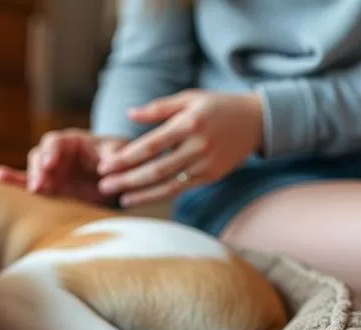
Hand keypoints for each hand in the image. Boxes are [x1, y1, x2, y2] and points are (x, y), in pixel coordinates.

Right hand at [0, 129, 126, 204]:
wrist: (116, 179)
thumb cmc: (117, 159)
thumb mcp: (119, 153)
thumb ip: (114, 155)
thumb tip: (107, 165)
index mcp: (71, 141)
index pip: (55, 142)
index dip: (51, 152)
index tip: (50, 164)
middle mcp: (56, 154)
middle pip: (39, 156)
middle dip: (38, 170)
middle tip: (40, 185)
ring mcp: (49, 171)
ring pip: (32, 170)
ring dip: (30, 180)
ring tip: (34, 190)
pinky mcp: (47, 186)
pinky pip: (26, 181)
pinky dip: (13, 181)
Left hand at [98, 91, 263, 207]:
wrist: (257, 121)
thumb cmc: (216, 106)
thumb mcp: (189, 98)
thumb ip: (158, 108)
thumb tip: (129, 114)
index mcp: (189, 123)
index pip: (151, 145)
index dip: (126, 157)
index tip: (104, 165)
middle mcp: (198, 146)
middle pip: (156, 168)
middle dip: (127, 179)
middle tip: (103, 185)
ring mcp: (206, 164)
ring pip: (167, 184)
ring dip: (139, 193)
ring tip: (117, 198)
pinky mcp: (211, 176)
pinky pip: (179, 189)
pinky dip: (156, 196)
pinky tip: (137, 199)